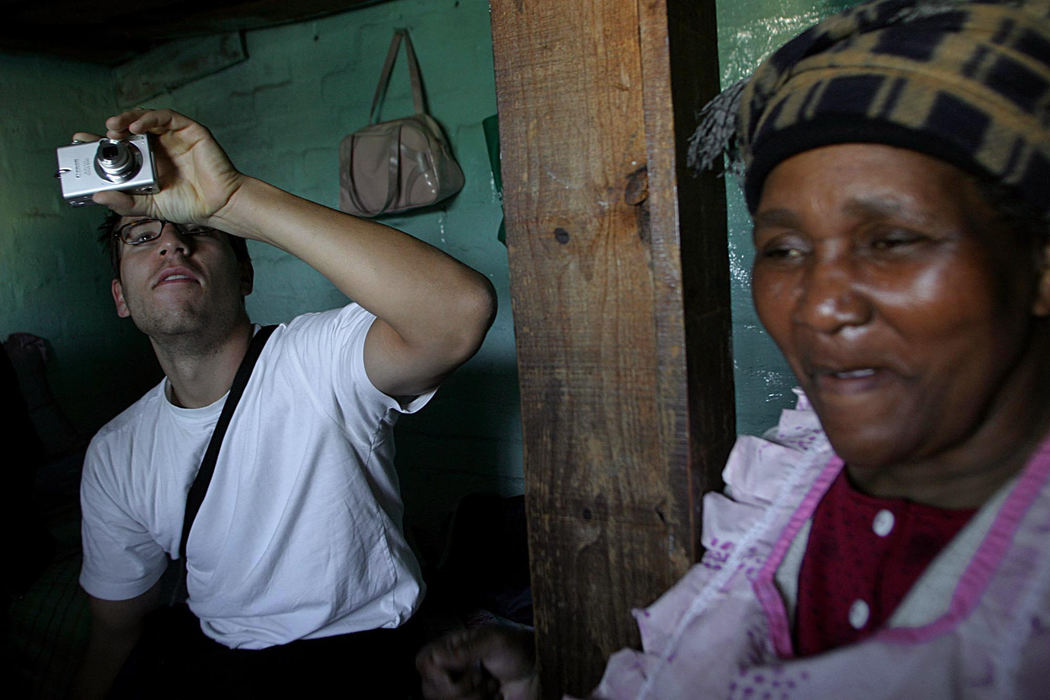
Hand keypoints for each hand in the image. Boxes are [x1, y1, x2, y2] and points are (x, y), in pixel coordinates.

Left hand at [73, 109, 244, 225]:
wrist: (218, 205)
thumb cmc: (190, 205)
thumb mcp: (149, 206)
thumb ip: (124, 202)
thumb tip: (98, 196)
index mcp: (148, 163)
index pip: (120, 148)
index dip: (100, 142)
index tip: (81, 140)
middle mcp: (159, 147)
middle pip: (129, 130)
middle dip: (111, 130)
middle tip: (97, 136)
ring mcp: (173, 137)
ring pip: (145, 119)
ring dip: (126, 119)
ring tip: (113, 128)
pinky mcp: (189, 130)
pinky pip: (166, 117)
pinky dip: (149, 118)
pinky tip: (136, 128)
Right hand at [416, 625, 538, 699]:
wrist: (539, 672)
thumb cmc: (519, 649)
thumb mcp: (495, 642)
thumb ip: (466, 650)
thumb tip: (437, 659)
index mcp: (451, 648)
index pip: (423, 662)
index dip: (436, 673)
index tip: (464, 673)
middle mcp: (450, 669)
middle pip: (429, 690)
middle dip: (459, 690)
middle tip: (482, 679)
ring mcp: (459, 689)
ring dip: (472, 699)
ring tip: (492, 688)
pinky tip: (495, 698)